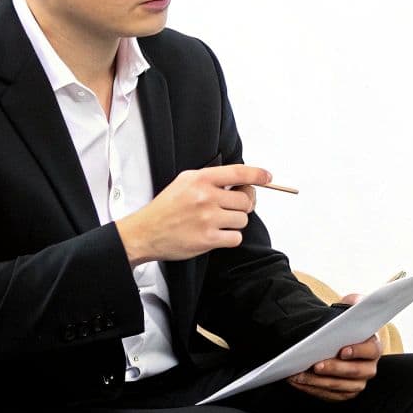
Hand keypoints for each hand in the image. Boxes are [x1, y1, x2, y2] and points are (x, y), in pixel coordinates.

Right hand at [116, 164, 270, 264]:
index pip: (238, 172)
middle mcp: (205, 197)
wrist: (145, 232)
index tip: (267, 177)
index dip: (258, 174)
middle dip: (242, 205)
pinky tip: (216, 234)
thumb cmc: (166, 208)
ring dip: (234, 223)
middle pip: (245, 200)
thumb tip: (241, 181)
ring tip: (217, 222)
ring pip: (242, 220)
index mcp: (200, 179)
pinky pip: (235, 238)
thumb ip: (211, 179)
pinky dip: (229, 238)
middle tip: (231, 208)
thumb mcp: (185, 182)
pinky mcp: (207, 239)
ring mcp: (207, 219)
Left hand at [290, 299, 379, 401]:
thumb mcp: (351, 308)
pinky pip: (329, 395)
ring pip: (340, 387)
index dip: (358, 351)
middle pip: (356, 372)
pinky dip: (312, 390)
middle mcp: (369, 367)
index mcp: (373, 346)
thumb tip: (357, 303)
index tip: (342, 351)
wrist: (335, 340)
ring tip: (299, 375)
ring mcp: (358, 383)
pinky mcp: (344, 393)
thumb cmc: (344, 325)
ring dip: (319, 382)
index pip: (371, 350)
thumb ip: (355, 303)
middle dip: (334, 369)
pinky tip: (297, 382)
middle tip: (315, 365)